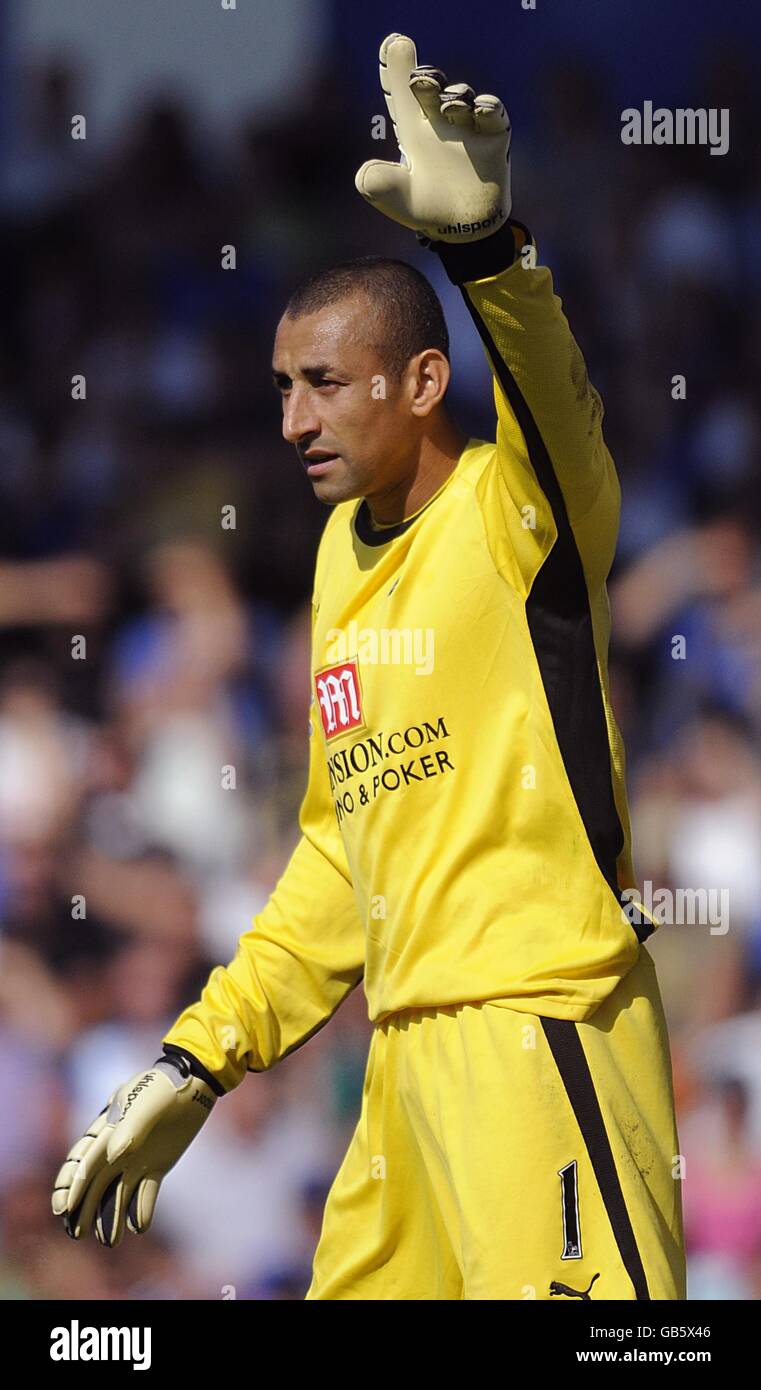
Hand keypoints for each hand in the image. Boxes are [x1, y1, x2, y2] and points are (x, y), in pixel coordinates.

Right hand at [51, 1055, 217, 1246]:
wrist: (194, 1082)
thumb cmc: (164, 1087)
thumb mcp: (147, 1102)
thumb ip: (131, 1127)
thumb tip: (114, 1157)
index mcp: (106, 1130)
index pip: (82, 1161)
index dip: (71, 1185)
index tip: (63, 1208)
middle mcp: (116, 1149)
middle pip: (94, 1183)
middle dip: (84, 1209)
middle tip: (77, 1234)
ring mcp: (136, 1159)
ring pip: (118, 1193)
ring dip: (111, 1216)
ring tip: (110, 1241)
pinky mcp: (157, 1166)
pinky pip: (146, 1192)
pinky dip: (142, 1209)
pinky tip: (140, 1226)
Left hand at [355, 32, 510, 242]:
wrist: (464, 231)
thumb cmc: (426, 209)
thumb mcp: (396, 199)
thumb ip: (376, 185)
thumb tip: (366, 173)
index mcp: (413, 130)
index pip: (401, 94)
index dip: (395, 69)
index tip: (394, 43)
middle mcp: (440, 122)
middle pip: (430, 88)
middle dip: (425, 79)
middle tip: (418, 81)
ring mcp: (468, 126)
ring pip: (460, 97)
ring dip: (454, 96)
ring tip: (449, 107)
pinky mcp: (494, 136)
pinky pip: (493, 113)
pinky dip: (488, 107)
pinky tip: (480, 108)